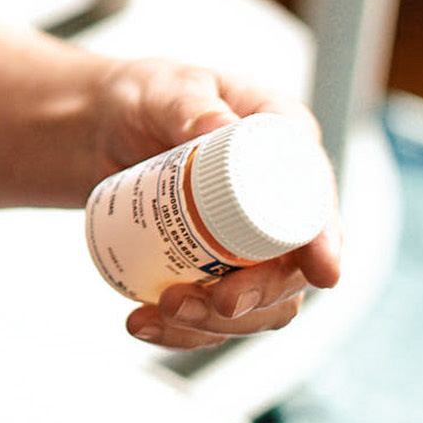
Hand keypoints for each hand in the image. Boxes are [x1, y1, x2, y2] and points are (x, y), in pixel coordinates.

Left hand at [99, 60, 343, 352]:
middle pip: (291, 272)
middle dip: (259, 299)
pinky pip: (211, 318)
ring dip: (214, 325)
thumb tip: (214, 126)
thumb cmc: (144, 97)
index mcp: (285, 147)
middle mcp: (275, 203)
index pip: (317, 203)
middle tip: (214, 302)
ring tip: (158, 312)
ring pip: (255, 306)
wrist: (97, 129)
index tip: (323, 273)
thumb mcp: (166, 89)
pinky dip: (181, 333)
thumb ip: (188, 103)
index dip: (326, 242)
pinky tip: (141, 322)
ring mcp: (244, 244)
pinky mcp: (209, 270)